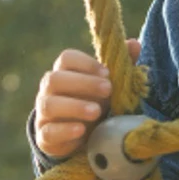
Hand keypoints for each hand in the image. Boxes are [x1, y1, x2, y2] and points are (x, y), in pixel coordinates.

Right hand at [33, 41, 137, 158]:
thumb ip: (121, 66)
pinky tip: (81, 130)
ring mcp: (44, 113)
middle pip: (55, 79)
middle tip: (108, 90)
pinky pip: (48, 131)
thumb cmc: (95, 102)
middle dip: (83, 83)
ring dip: (74, 106)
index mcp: (64, 72)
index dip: (86, 63)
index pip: (66, 58)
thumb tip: (134, 43)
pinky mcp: (45, 136)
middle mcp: (49, 89)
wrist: (81, 136)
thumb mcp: (109, 86)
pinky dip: (64, 130)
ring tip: (96, 112)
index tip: (107, 73)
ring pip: (49, 104)